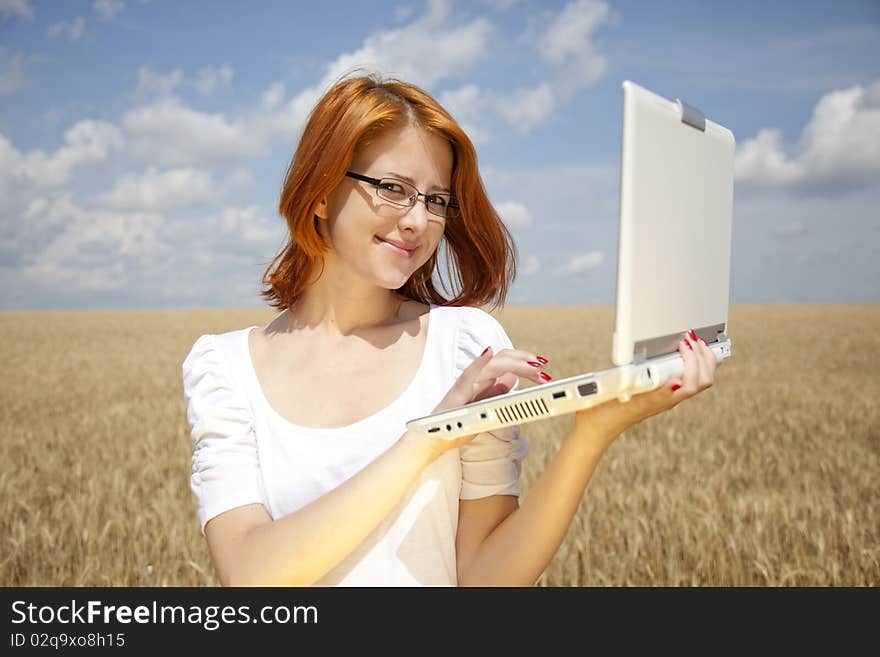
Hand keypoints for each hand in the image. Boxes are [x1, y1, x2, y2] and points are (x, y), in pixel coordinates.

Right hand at [423, 345, 552, 451]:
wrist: (431, 440)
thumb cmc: (456, 425)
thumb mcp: (482, 407)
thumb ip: (495, 391)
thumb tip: (512, 378)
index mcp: (482, 382)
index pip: (505, 363)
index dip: (524, 361)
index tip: (543, 368)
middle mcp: (474, 379)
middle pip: (501, 359)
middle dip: (524, 360)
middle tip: (543, 367)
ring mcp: (465, 386)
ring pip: (490, 365)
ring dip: (513, 362)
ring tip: (532, 367)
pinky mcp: (455, 395)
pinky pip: (467, 376)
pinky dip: (478, 363)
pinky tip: (488, 354)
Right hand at [573, 331, 718, 451]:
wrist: (597, 426)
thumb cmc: (606, 412)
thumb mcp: (624, 398)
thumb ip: (650, 391)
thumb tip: (677, 384)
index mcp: (661, 400)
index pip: (693, 383)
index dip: (693, 359)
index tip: (681, 342)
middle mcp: (668, 399)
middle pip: (703, 382)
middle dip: (704, 358)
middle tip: (693, 339)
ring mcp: (666, 397)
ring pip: (698, 382)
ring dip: (702, 361)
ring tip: (696, 343)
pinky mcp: (660, 394)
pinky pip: (688, 382)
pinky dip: (692, 365)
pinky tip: (684, 355)